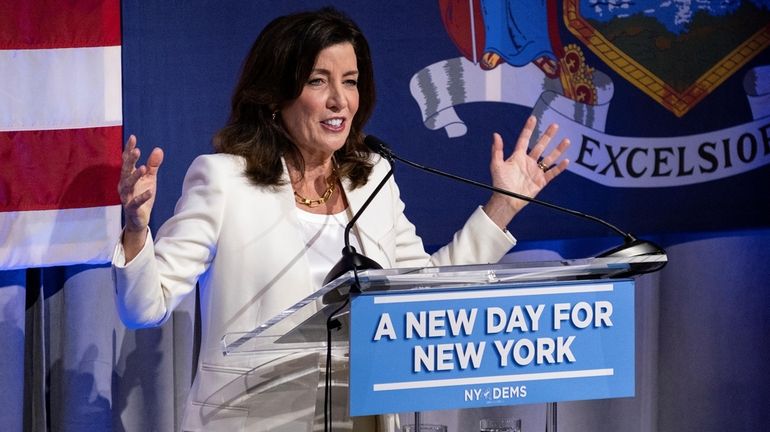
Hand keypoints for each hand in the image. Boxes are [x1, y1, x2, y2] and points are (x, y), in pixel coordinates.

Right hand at [118, 135, 163, 249]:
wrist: (138, 218)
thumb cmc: (142, 195)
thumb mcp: (150, 178)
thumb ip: (153, 165)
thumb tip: (158, 149)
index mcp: (128, 176)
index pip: (127, 160)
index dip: (129, 149)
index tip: (133, 137)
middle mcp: (124, 185)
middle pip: (126, 170)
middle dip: (130, 160)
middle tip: (137, 150)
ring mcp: (127, 197)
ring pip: (128, 185)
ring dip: (135, 176)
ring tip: (144, 168)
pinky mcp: (132, 208)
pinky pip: (136, 202)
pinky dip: (142, 196)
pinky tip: (150, 191)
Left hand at [482, 116, 569, 228]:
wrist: (506, 200)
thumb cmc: (499, 184)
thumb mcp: (496, 165)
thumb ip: (497, 150)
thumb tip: (496, 134)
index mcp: (517, 157)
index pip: (524, 139)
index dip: (529, 129)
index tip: (533, 118)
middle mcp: (528, 162)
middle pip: (540, 146)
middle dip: (547, 136)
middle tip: (555, 125)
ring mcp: (535, 171)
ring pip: (549, 158)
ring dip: (558, 149)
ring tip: (566, 140)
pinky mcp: (541, 181)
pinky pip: (552, 173)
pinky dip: (559, 167)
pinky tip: (566, 160)